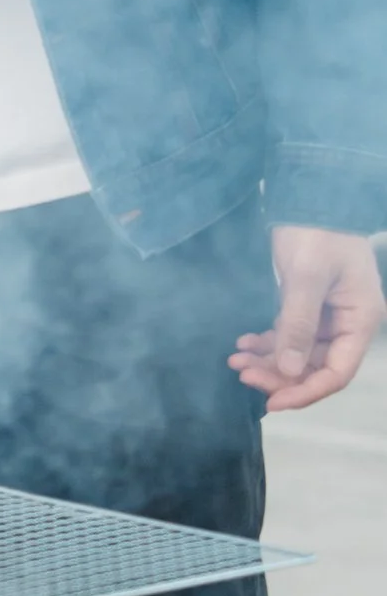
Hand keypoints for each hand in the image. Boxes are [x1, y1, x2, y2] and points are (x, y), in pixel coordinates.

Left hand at [231, 225, 384, 410]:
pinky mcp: (309, 304)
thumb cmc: (317, 231)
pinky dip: (268, 341)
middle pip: (315, 365)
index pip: (337, 372)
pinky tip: (244, 343)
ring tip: (235, 360)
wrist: (311, 193)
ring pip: (299, 352)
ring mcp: (329, 314)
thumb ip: (298, 324)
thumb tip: (289, 371)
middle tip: (242, 373)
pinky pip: (290, 333)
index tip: (272, 402)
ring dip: (269, 359)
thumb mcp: (307, 276)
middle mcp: (348, 322)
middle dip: (279, 374)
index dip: (306, 391)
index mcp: (360, 320)